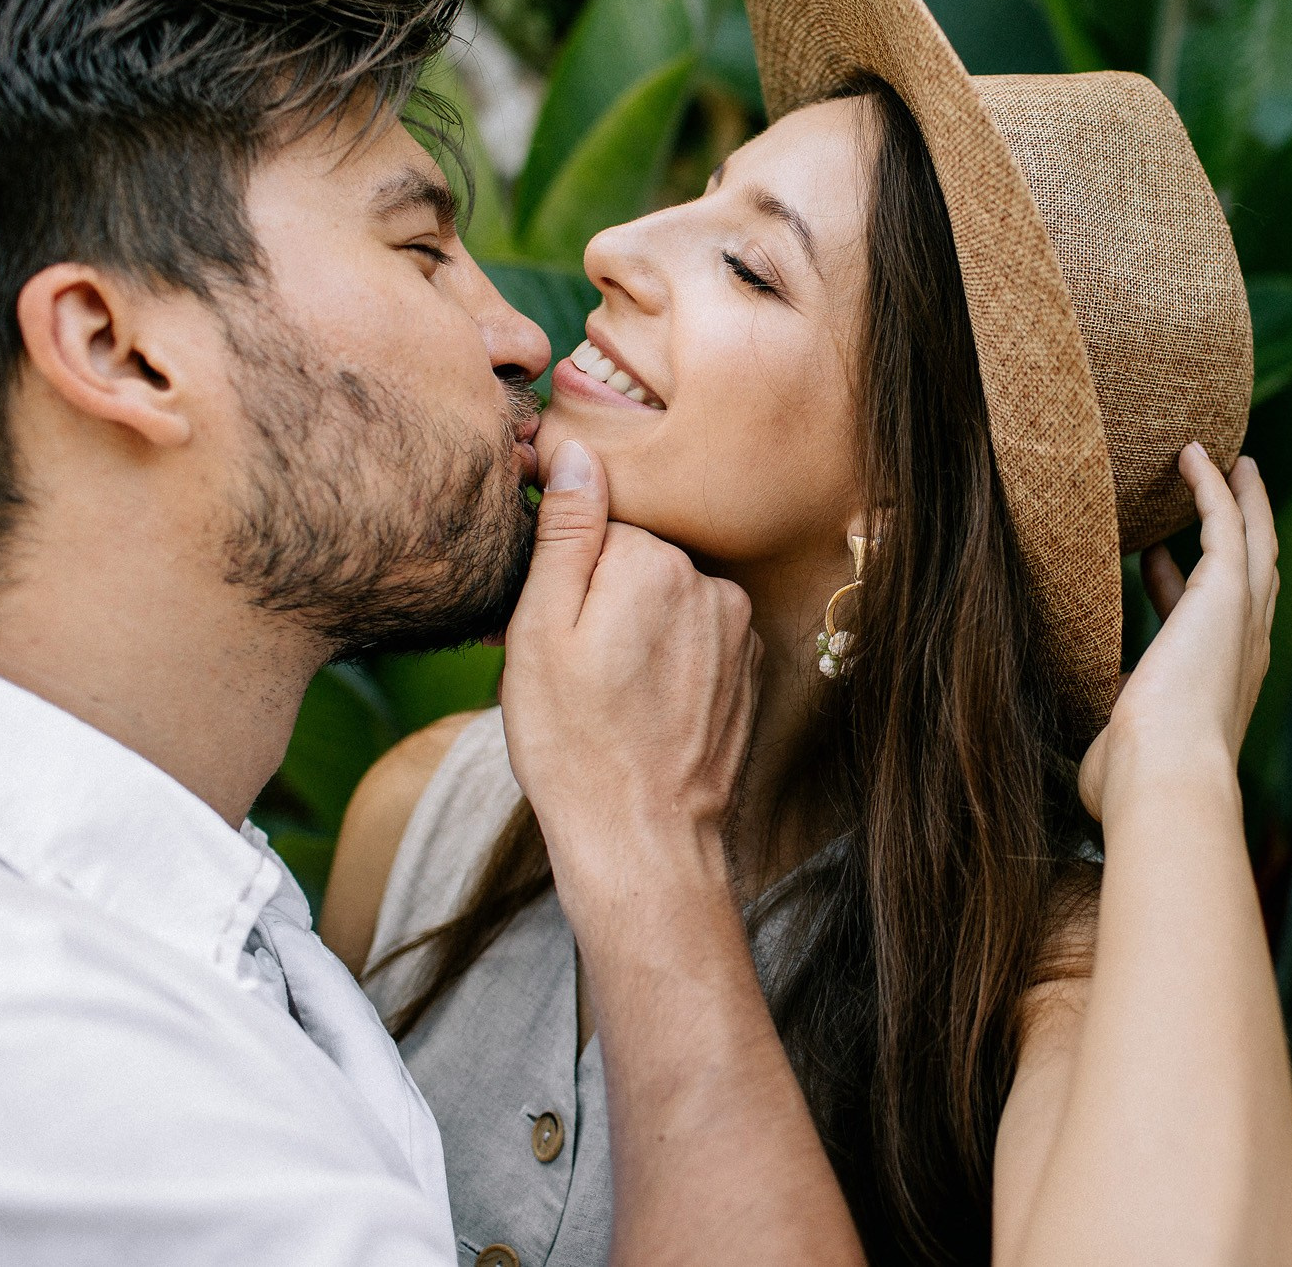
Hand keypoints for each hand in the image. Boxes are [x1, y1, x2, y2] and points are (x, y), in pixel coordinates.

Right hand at [500, 440, 761, 903]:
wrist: (642, 837)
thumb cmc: (574, 742)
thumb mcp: (540, 630)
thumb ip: (565, 532)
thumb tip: (575, 453)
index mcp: (653, 559)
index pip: (601, 521)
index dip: (565, 564)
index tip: (545, 614)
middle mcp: (710, 581)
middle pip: (639, 558)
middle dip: (601, 594)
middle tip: (568, 663)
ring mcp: (739, 627)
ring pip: (670, 599)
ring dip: (638, 626)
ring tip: (604, 692)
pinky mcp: (750, 668)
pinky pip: (698, 636)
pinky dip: (671, 658)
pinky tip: (642, 705)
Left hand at [1077, 445, 1277, 820]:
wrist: (1164, 778)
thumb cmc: (1135, 781)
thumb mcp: (1116, 749)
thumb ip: (1107, 734)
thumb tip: (1092, 743)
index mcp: (1220, 689)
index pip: (1209, 626)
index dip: (1181, 587)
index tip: (1155, 559)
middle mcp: (1243, 652)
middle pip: (1255, 574)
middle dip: (1243, 531)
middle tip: (1228, 491)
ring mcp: (1241, 621)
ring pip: (1253, 541)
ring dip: (1242, 499)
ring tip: (1226, 462)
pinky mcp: (1227, 594)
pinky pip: (1227, 522)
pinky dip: (1213, 487)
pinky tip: (1192, 456)